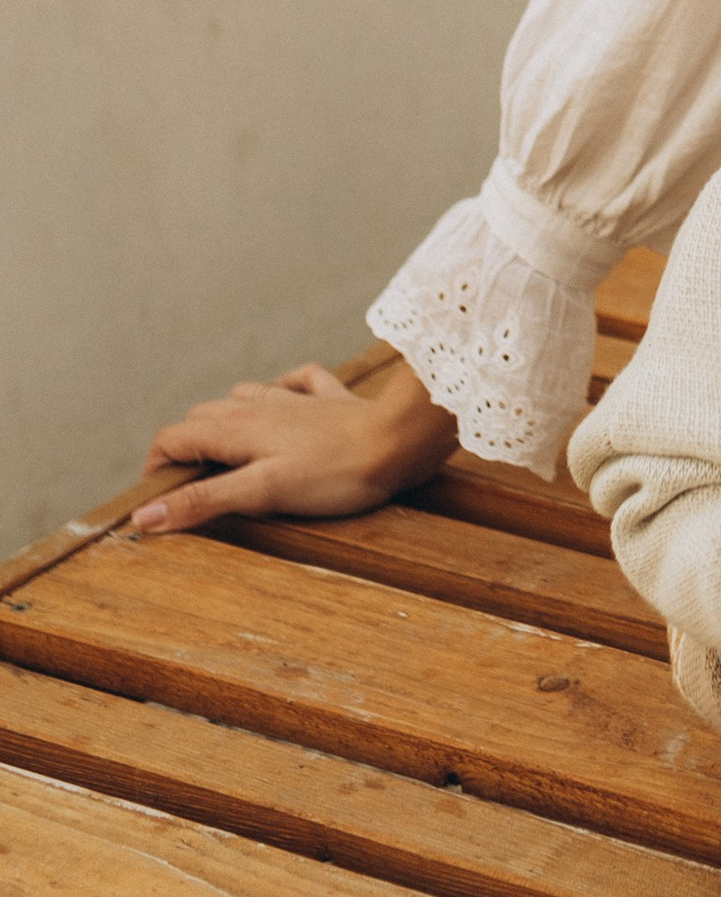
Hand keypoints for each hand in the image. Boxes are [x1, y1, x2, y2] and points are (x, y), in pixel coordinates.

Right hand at [135, 359, 459, 533]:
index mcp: (235, 428)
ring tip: (230, 453)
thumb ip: (204, 500)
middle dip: (186, 449)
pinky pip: (296, 383)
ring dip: (227, 420)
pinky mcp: (328, 401)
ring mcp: (295, 400)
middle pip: (200, 419)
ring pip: (242, 397)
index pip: (171, 438)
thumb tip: (146, 514)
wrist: (399, 440)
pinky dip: (281, 391)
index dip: (157, 469)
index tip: (159, 501)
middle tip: (192, 488)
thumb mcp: (262, 492)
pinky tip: (284, 402)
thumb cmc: (334, 472)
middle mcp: (258, 406)